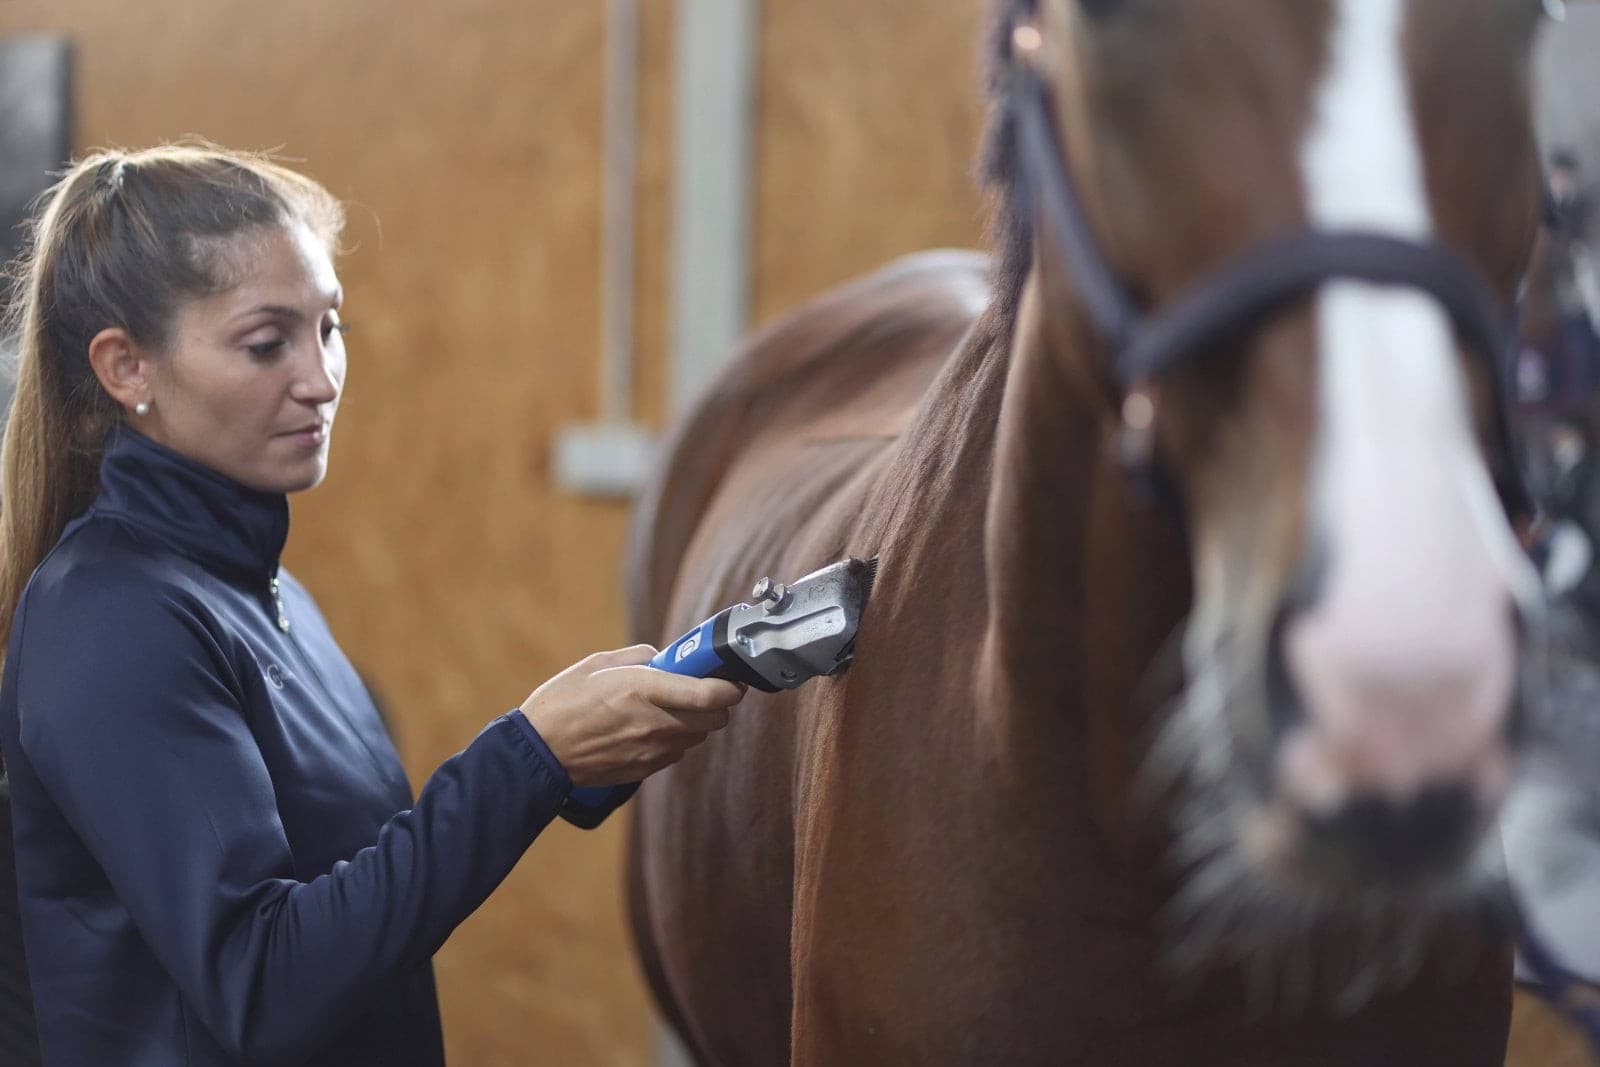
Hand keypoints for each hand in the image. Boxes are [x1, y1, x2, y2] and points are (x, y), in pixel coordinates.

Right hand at [520, 645, 742, 786]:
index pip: (711, 694)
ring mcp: (651, 751)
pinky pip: (676, 752)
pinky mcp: (644, 770)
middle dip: (717, 703)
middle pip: (716, 719)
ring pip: (698, 737)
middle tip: (702, 688)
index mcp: (645, 690)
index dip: (731, 686)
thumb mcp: (599, 663)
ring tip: (671, 707)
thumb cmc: (563, 702)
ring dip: (695, 722)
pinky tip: (652, 728)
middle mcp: (655, 723)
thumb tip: (665, 658)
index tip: (731, 677)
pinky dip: (675, 739)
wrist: (538, 751)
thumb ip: (640, 657)